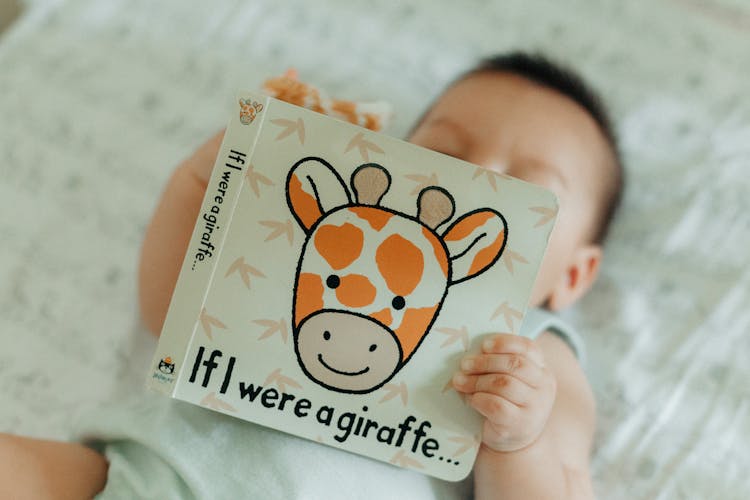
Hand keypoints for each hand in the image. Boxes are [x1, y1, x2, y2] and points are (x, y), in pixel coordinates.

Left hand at [452, 334, 556, 451]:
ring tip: (460, 382)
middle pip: (515, 364)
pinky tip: (471, 399)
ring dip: (477, 381)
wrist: (512, 442)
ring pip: (504, 384)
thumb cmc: (507, 403)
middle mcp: (544, 387)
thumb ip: (499, 365)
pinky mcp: (519, 424)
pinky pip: (495, 405)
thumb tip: (471, 353)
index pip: (528, 348)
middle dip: (485, 362)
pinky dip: (478, 398)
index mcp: (542, 370)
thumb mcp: (510, 380)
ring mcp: (535, 407)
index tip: (484, 345)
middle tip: (464, 364)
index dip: (505, 343)